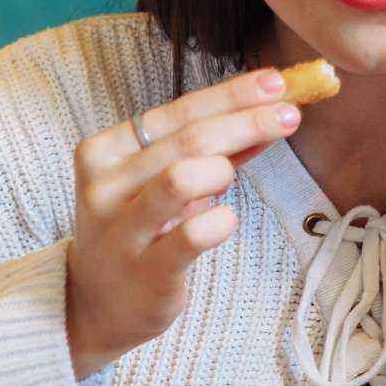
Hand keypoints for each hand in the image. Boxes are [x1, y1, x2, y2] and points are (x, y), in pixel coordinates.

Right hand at [65, 67, 300, 379]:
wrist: (95, 302)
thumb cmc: (135, 231)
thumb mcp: (158, 182)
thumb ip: (207, 150)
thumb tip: (267, 111)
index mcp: (104, 150)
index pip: (176, 112)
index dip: (230, 95)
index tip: (275, 82)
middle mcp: (105, 185)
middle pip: (187, 139)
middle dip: (245, 121)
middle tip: (290, 113)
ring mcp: (122, 229)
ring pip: (180, 178)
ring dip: (223, 167)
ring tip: (234, 174)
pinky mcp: (145, 269)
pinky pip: (190, 236)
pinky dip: (218, 222)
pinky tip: (228, 219)